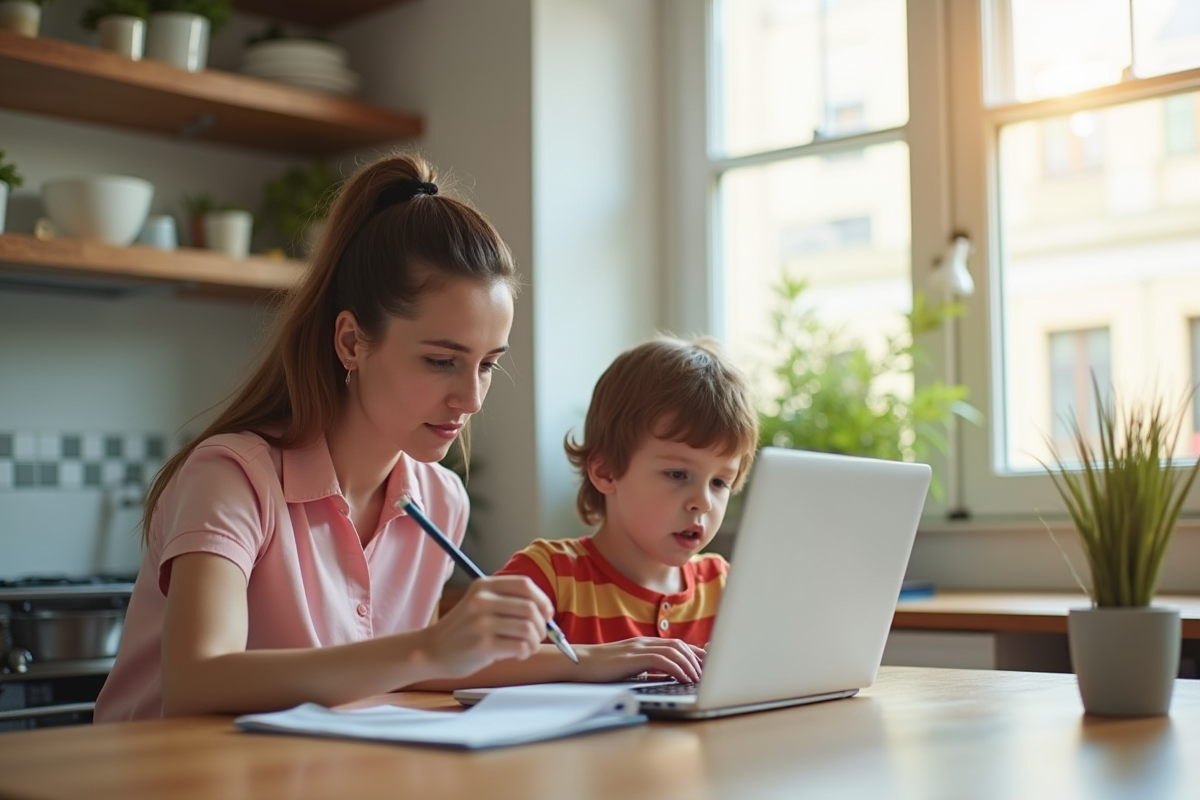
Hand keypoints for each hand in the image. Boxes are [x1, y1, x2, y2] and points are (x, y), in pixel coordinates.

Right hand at [418, 576, 553, 678]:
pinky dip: (526, 652)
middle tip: (537, 637)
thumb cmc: (462, 631)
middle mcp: (482, 600)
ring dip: (535, 642)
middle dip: (542, 626)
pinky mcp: (483, 645)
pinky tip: (517, 655)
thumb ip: (507, 602)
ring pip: (528, 628)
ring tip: (526, 647)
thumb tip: (545, 613)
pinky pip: (520, 646)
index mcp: (484, 585)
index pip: (525, 585)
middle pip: (530, 607)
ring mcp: (482, 622)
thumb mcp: (479, 604)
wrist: (431, 651)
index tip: (546, 614)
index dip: (542, 600)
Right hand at [574, 638, 705, 683]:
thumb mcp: (627, 667)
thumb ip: (645, 668)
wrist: (577, 663)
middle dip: (696, 659)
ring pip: (674, 651)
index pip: (675, 644)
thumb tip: (665, 678)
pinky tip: (683, 679)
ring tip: (697, 679)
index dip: (694, 653)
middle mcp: (643, 642)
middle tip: (707, 674)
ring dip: (689, 665)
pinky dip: (677, 669)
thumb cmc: (599, 669)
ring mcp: (638, 648)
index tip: (706, 665)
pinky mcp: (633, 657)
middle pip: (679, 645)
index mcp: (643, 644)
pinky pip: (662, 660)